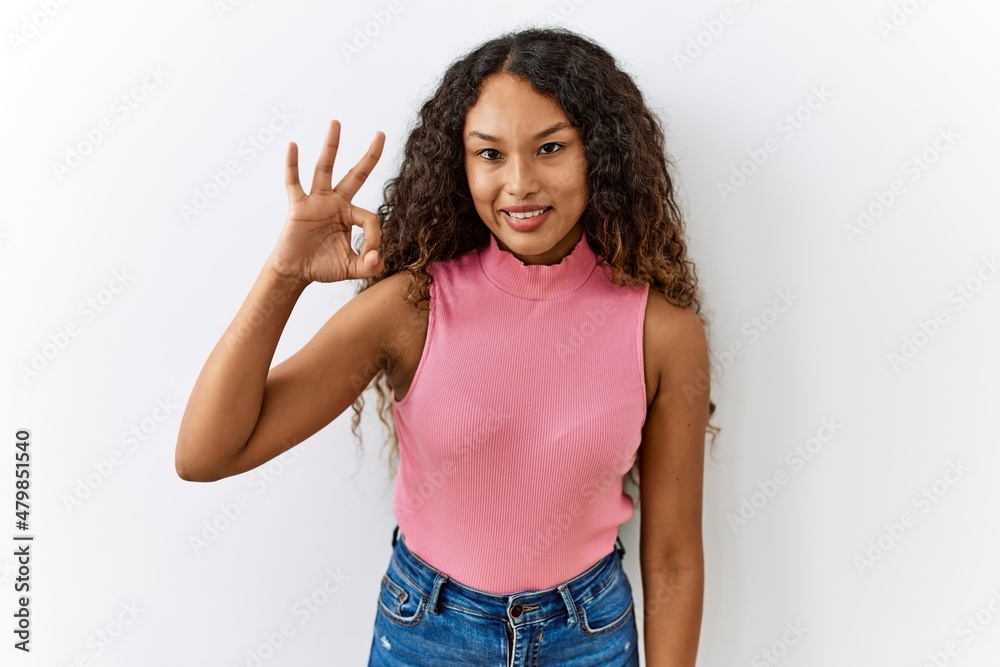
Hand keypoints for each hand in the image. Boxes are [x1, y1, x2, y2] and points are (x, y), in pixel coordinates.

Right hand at [267, 120, 385, 284]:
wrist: (296, 272)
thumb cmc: (323, 266)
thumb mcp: (351, 269)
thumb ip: (368, 266)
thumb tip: (377, 257)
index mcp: (351, 215)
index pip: (370, 218)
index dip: (374, 237)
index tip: (369, 256)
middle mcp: (336, 202)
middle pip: (356, 174)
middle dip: (370, 156)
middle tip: (381, 133)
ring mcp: (317, 201)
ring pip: (325, 168)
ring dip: (331, 146)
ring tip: (336, 123)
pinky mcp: (298, 205)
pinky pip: (294, 182)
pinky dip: (292, 165)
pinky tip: (293, 146)